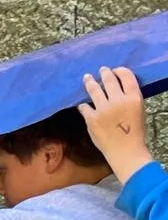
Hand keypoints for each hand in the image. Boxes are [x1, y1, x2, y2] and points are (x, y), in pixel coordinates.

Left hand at [79, 66, 152, 182]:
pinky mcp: (92, 119)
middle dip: (105, 73)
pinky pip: (84, 107)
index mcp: (134, 98)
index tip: (115, 70)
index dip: (120, 71)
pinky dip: (83, 105)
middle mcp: (119, 101)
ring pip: (94, 90)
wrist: (125, 150)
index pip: (127, 77)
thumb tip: (118, 88)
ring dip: (90, 82)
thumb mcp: (139, 110)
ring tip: (87, 77)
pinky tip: (81, 103)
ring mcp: (104, 109)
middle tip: (102, 69)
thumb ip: (129, 98)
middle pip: (110, 81)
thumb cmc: (134, 131)